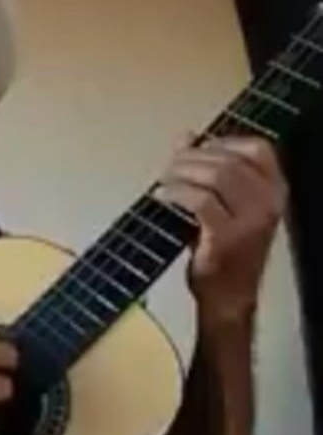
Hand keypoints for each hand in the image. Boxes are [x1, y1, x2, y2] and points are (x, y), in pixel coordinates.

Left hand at [153, 132, 286, 321]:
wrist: (228, 298)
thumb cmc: (225, 251)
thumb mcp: (222, 205)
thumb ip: (206, 170)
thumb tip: (185, 136)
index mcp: (275, 190)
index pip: (257, 148)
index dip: (220, 142)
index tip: (194, 149)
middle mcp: (270, 202)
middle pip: (228, 161)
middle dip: (190, 158)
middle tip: (167, 166)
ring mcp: (252, 220)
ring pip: (216, 176)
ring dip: (181, 172)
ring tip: (162, 179)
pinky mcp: (228, 237)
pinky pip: (199, 200)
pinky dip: (175, 192)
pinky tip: (160, 196)